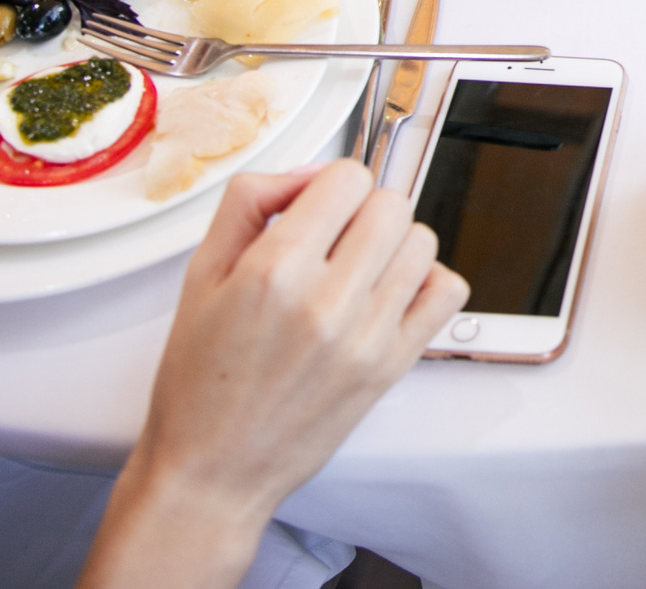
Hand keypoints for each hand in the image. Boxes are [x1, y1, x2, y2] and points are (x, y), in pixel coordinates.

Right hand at [76, 162, 465, 588]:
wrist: (212, 472)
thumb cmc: (199, 384)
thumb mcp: (200, 277)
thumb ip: (250, 205)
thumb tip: (306, 174)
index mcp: (273, 272)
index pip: (346, 179)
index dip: (330, 185)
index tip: (316, 206)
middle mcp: (325, 301)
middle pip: (390, 204)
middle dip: (362, 211)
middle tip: (334, 239)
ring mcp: (366, 335)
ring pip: (421, 241)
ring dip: (394, 243)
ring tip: (358, 268)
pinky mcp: (392, 366)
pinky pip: (445, 292)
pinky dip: (426, 281)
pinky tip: (389, 294)